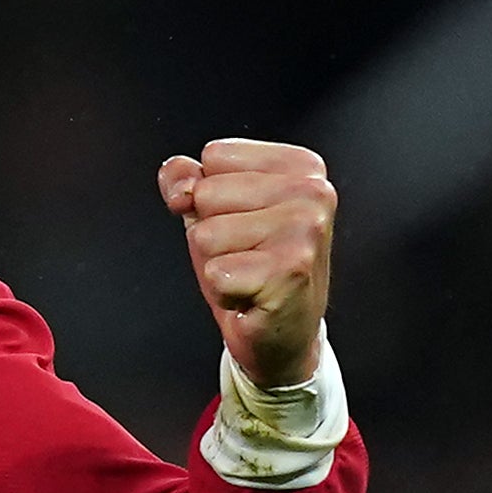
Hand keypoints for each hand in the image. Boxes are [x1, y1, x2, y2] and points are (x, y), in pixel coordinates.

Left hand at [160, 138, 336, 386]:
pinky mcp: (290, 271)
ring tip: (250, 275)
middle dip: (212, 232)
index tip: (245, 224)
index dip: (212, 197)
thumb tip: (178, 182)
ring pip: (206, 234)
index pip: (214, 156)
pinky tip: (253, 297)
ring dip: (217, 264)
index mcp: (301, 167)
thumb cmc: (252, 269)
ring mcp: (305, 231)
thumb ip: (187, 180)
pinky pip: (215, 273)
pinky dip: (224, 292)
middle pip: (207, 193)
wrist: (283, 336)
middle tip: (248, 256)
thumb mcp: (214, 213)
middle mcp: (313, 192)